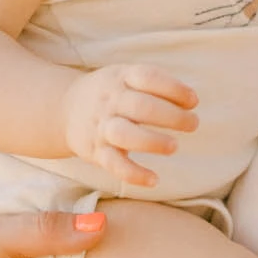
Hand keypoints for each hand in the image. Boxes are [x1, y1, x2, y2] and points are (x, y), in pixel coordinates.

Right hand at [62, 63, 199, 189]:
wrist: (64, 110)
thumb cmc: (110, 93)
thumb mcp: (126, 77)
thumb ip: (156, 85)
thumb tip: (191, 100)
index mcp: (121, 78)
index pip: (148, 77)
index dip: (174, 88)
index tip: (193, 100)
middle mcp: (110, 101)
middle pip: (141, 107)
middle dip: (171, 116)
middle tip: (193, 124)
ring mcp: (102, 126)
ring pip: (125, 135)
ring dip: (152, 141)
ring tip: (174, 147)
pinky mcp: (96, 152)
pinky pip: (114, 165)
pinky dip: (134, 174)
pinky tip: (154, 179)